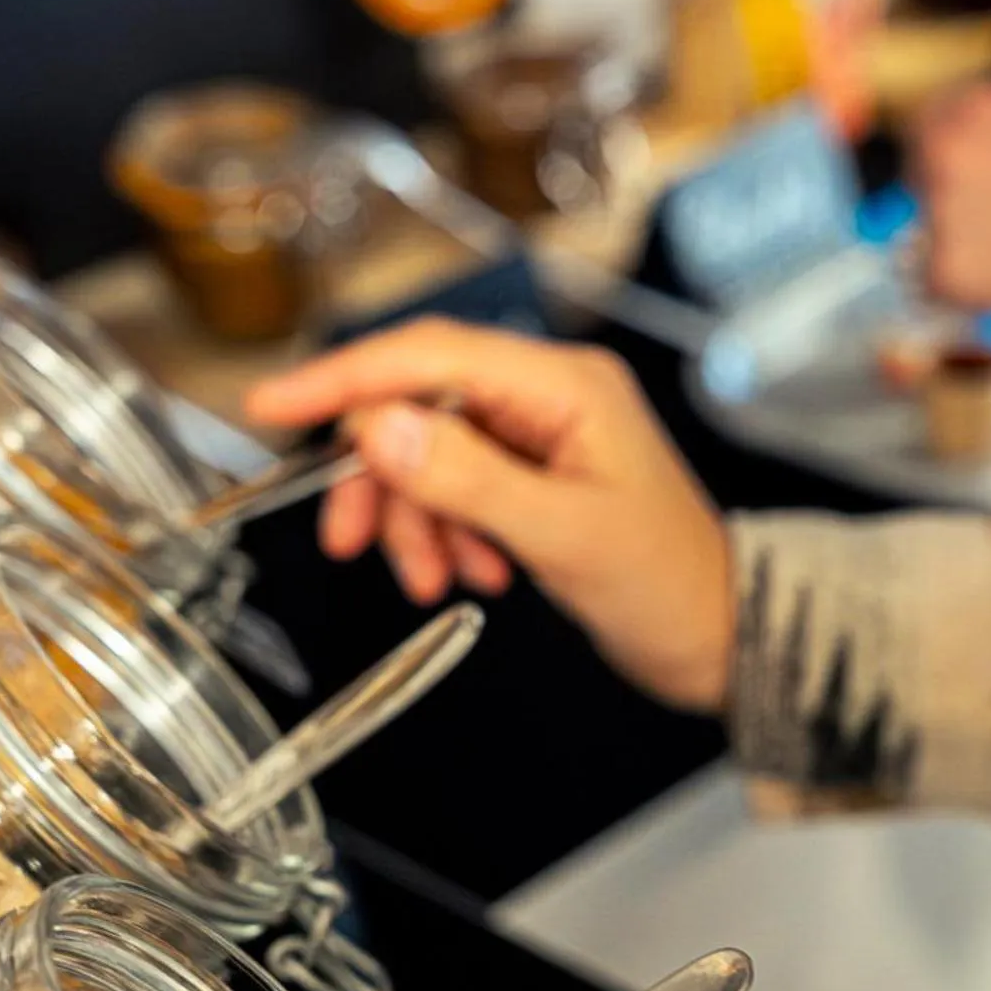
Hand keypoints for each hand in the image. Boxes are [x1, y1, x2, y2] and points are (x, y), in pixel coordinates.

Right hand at [244, 319, 733, 711]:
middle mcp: (547, 396)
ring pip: (427, 457)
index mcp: (564, 384)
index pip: (429, 354)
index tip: (270, 404)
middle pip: (417, 407)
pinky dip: (445, 534)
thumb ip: (468, 479)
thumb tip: (378, 427)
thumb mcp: (562, 534)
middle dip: (382, 480)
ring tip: (436, 579)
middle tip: (354, 545)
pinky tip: (476, 575)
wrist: (720, 637)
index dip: (344, 377)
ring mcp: (538, 437)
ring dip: (416, 522)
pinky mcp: (531, 478)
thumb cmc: (667, 584)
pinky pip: (455, 490)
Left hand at [913, 82, 990, 313]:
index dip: (942, 162)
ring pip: (918, 242)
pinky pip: (933, 289)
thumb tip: (937, 179)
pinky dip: (967, 297)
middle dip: (944, 209)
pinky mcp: (944, 268)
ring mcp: (940, 209)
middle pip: (914, 183)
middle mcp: (946, 149)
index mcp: (974, 107)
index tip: (965, 186)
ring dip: (956, 256)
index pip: (925, 128)